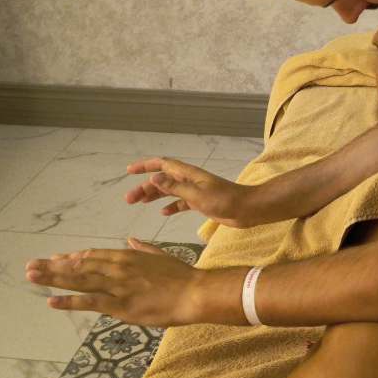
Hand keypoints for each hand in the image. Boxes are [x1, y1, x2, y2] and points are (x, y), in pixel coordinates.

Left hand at [24, 238, 203, 326]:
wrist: (194, 292)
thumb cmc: (181, 275)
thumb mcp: (160, 255)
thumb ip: (143, 248)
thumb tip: (131, 241)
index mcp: (126, 256)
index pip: (92, 256)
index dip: (71, 259)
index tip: (55, 259)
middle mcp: (117, 268)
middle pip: (79, 266)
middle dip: (53, 266)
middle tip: (31, 266)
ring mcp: (117, 286)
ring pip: (79, 280)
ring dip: (53, 278)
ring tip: (32, 277)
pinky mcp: (120, 305)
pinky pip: (90, 302)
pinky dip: (69, 301)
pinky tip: (51, 301)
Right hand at [125, 157, 255, 227]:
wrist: (248, 209)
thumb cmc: (226, 201)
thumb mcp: (197, 195)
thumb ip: (175, 187)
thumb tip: (153, 178)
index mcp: (189, 174)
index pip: (163, 165)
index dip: (145, 166)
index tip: (129, 170)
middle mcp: (190, 180)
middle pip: (162, 180)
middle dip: (144, 187)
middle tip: (129, 199)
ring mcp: (196, 191)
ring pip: (169, 191)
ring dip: (154, 196)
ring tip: (139, 204)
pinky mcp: (201, 202)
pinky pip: (181, 202)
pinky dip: (171, 206)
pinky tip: (163, 213)